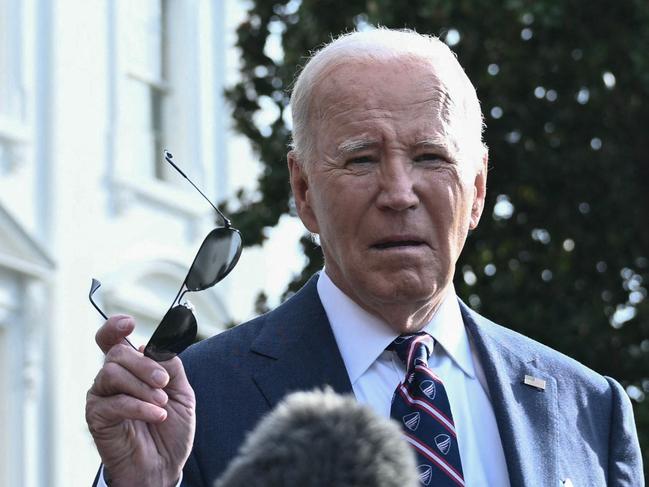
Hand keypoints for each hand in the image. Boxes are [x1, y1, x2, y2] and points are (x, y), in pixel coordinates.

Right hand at [86, 315, 195, 486]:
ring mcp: (101, 396)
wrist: (164, 465)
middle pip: (117, 353)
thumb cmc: (170, 429)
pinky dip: (140, 407)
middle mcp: (112, 378)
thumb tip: (153, 347)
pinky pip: (114, 402)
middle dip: (145, 365)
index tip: (129, 323)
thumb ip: (170, 366)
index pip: (114, 339)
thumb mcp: (181, 392)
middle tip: (163, 384)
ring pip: (112, 373)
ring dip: (142, 387)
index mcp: (131, 368)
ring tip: (161, 404)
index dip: (115, 327)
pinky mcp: (96, 417)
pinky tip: (156, 415)